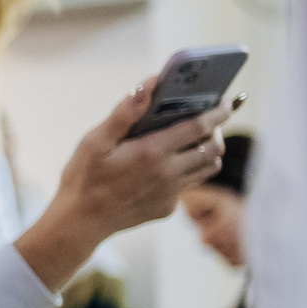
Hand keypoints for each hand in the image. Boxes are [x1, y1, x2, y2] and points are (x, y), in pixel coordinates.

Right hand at [20, 88, 235, 288]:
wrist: (79, 222)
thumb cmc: (83, 178)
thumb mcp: (95, 141)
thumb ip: (124, 112)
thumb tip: (149, 85)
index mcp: (151, 152)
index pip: (199, 126)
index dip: (218, 111)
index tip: (227, 101)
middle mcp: (167, 173)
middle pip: (213, 147)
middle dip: (217, 130)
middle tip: (208, 121)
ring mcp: (170, 193)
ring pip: (208, 167)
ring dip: (209, 151)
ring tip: (195, 141)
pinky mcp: (167, 207)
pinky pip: (188, 185)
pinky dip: (187, 171)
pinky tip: (167, 166)